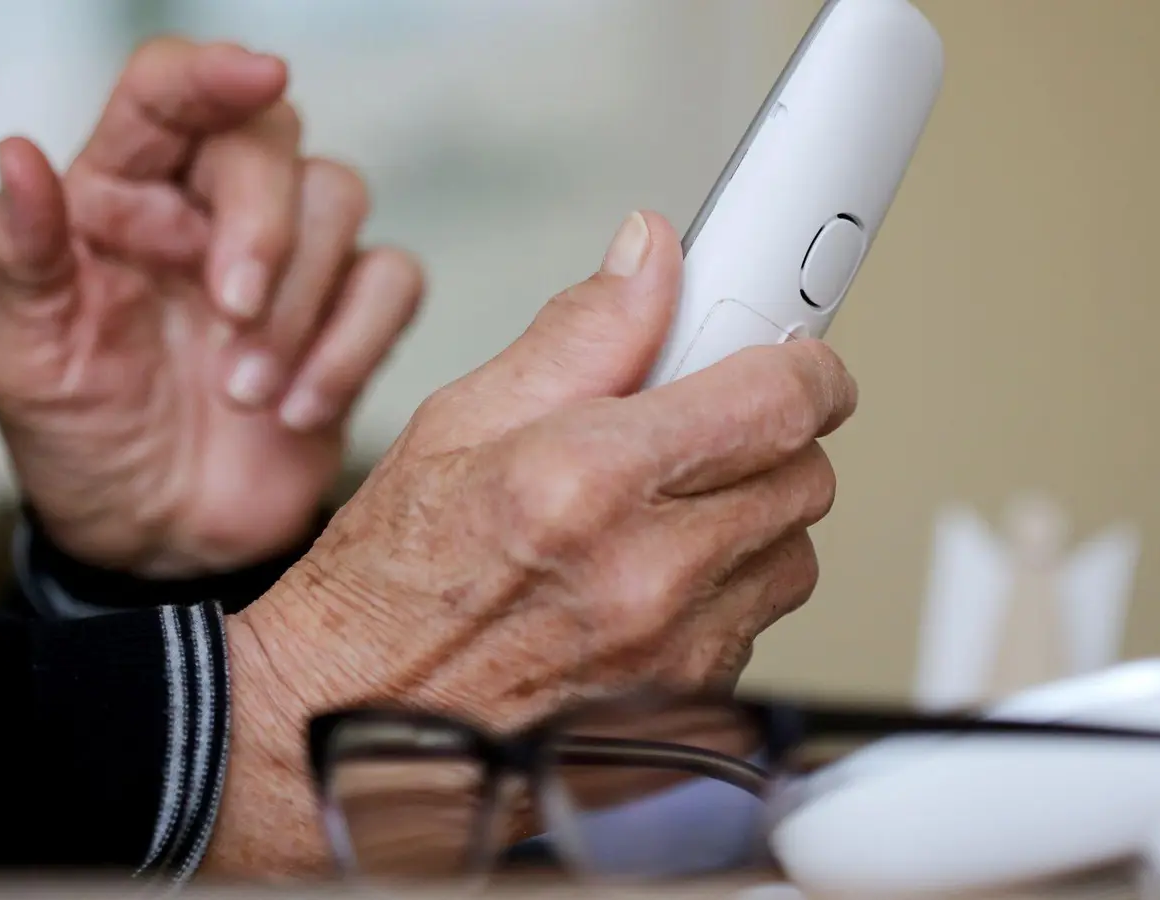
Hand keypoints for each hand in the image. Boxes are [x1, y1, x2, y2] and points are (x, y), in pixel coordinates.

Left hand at [0, 39, 422, 577]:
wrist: (157, 541)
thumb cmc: (83, 439)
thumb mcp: (23, 357)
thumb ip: (19, 253)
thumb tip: (17, 154)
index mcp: (121, 194)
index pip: (166, 94)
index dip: (212, 72)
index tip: (256, 73)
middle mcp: (209, 210)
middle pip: (273, 139)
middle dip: (265, 224)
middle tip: (231, 312)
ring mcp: (290, 261)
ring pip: (341, 199)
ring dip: (302, 303)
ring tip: (246, 394)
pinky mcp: (349, 318)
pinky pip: (392, 282)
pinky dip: (355, 345)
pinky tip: (299, 410)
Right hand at [205, 210, 856, 876]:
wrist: (353, 724)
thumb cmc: (390, 584)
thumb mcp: (458, 421)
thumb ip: (579, 333)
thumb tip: (652, 260)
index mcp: (589, 481)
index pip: (778, 402)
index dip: (804, 368)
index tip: (794, 360)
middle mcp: (647, 575)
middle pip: (806, 477)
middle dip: (771, 439)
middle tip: (708, 428)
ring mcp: (675, 656)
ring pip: (791, 555)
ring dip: (753, 520)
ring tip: (665, 512)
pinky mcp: (687, 711)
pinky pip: (755, 626)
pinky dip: (725, 594)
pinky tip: (648, 583)